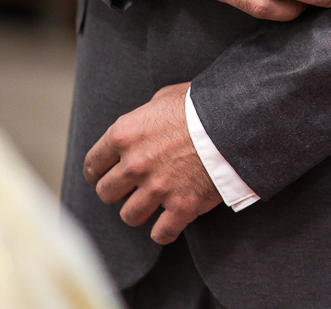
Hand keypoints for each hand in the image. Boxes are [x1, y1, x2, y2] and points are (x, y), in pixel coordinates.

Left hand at [83, 83, 221, 244]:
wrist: (237, 120)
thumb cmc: (203, 105)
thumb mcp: (166, 97)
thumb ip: (146, 115)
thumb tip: (144, 123)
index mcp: (125, 135)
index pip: (93, 164)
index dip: (98, 172)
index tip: (105, 176)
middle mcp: (135, 164)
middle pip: (106, 193)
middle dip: (119, 191)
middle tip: (133, 187)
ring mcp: (158, 188)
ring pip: (130, 216)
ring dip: (140, 211)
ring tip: (154, 204)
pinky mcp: (182, 205)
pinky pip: (162, 233)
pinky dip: (166, 231)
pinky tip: (171, 223)